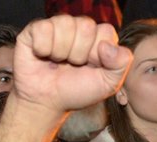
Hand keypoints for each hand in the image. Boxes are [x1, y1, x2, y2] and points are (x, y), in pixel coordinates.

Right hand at [13, 15, 130, 113]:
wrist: (47, 102)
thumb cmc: (77, 91)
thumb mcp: (108, 84)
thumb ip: (121, 65)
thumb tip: (108, 46)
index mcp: (99, 39)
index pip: (106, 31)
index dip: (99, 52)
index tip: (92, 67)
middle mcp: (79, 29)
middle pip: (87, 25)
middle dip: (81, 53)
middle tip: (73, 66)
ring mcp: (57, 27)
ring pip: (65, 24)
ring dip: (62, 52)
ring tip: (59, 62)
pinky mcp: (35, 29)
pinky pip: (43, 28)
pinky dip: (43, 48)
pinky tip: (43, 56)